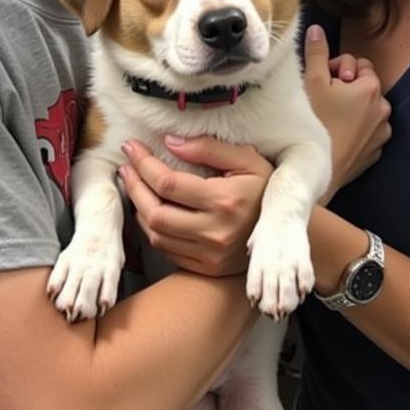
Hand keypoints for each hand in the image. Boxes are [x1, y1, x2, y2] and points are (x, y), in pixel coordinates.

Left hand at [118, 135, 272, 276]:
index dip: (144, 164)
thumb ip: (209, 148)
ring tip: (134, 184)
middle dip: (134, 186)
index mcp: (225, 201)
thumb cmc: (263, 189)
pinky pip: (165, 249)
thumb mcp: (247, 159)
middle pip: (156, 212)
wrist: (283, 232)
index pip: (169, 183)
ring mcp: (209, 255)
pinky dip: (151, 228)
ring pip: (156, 234)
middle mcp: (215, 232)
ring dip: (138, 208)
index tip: (132, 147)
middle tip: (126, 166)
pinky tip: (148, 208)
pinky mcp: (204, 267)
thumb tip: (170, 142)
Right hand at [304, 24, 391, 201]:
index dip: (339, 69)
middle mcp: (384, 109)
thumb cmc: (314, 123)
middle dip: (346, 88)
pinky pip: (368, 130)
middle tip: (325, 99)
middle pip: (364, 85)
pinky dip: (356, 129)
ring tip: (329, 118)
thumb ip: (317, 52)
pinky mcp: (376, 151)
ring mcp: (382, 132)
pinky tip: (336, 133)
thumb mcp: (311, 81)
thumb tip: (317, 29)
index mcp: (372, 88)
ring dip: (351, 108)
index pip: (359, 63)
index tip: (325, 82)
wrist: (317, 170)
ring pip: (366, 109)